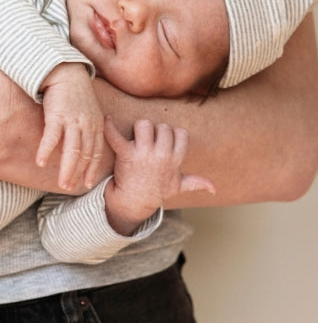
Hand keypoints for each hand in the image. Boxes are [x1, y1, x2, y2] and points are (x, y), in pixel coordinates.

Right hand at [36, 64, 104, 189]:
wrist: (65, 71)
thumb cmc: (75, 92)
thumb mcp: (90, 110)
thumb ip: (89, 128)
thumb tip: (85, 146)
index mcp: (96, 124)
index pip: (96, 152)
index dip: (92, 169)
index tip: (87, 184)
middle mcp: (87, 124)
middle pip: (85, 155)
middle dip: (78, 174)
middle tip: (70, 188)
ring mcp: (73, 120)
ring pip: (72, 150)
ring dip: (67, 169)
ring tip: (62, 184)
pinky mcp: (57, 114)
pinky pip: (52, 137)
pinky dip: (46, 150)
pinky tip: (40, 162)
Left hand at [103, 116, 214, 234]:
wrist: (134, 202)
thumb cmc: (156, 191)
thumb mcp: (178, 187)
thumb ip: (196, 183)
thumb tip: (214, 188)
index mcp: (174, 160)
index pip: (181, 133)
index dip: (172, 133)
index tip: (165, 141)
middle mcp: (161, 155)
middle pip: (162, 127)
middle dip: (155, 130)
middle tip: (148, 141)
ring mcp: (143, 155)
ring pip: (144, 124)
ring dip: (139, 128)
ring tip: (136, 138)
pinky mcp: (126, 155)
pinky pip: (116, 136)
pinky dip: (109, 126)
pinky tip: (108, 119)